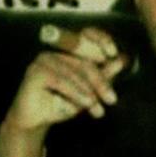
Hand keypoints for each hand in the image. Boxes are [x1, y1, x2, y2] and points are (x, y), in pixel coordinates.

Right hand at [0, 25, 127, 156]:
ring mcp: (44, 60)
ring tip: (97, 109)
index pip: (87, 35)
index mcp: (70, 51)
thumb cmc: (61, 103)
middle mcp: (57, 51)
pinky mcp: (36, 72)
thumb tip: (120, 62)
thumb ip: (103, 77)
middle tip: (111, 99)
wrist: (38, 121)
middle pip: (85, 62)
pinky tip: (86, 103)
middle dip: (101, 83)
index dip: (101, 40)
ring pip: (75, 74)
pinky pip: (61, 81)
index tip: (114, 53)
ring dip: (89, 93)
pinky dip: (76, 93)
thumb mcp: (88, 92)